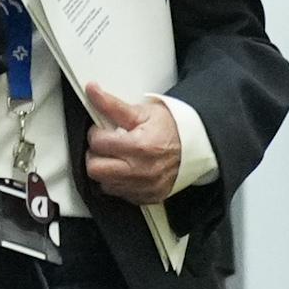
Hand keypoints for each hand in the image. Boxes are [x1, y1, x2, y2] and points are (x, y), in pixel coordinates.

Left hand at [81, 83, 185, 204]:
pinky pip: (120, 194)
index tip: (104, 130)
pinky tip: (127, 169)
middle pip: (95, 169)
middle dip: (96, 155)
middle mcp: (141, 171)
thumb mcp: (142, 112)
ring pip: (104, 184)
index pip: (97, 143)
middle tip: (107, 146)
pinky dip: (119, 182)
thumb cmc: (171, 129)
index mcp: (139, 147)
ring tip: (118, 157)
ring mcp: (144, 187)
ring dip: (106, 170)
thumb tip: (92, 91)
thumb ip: (112, 105)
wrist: (195, 146)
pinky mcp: (147, 197)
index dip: (97, 133)